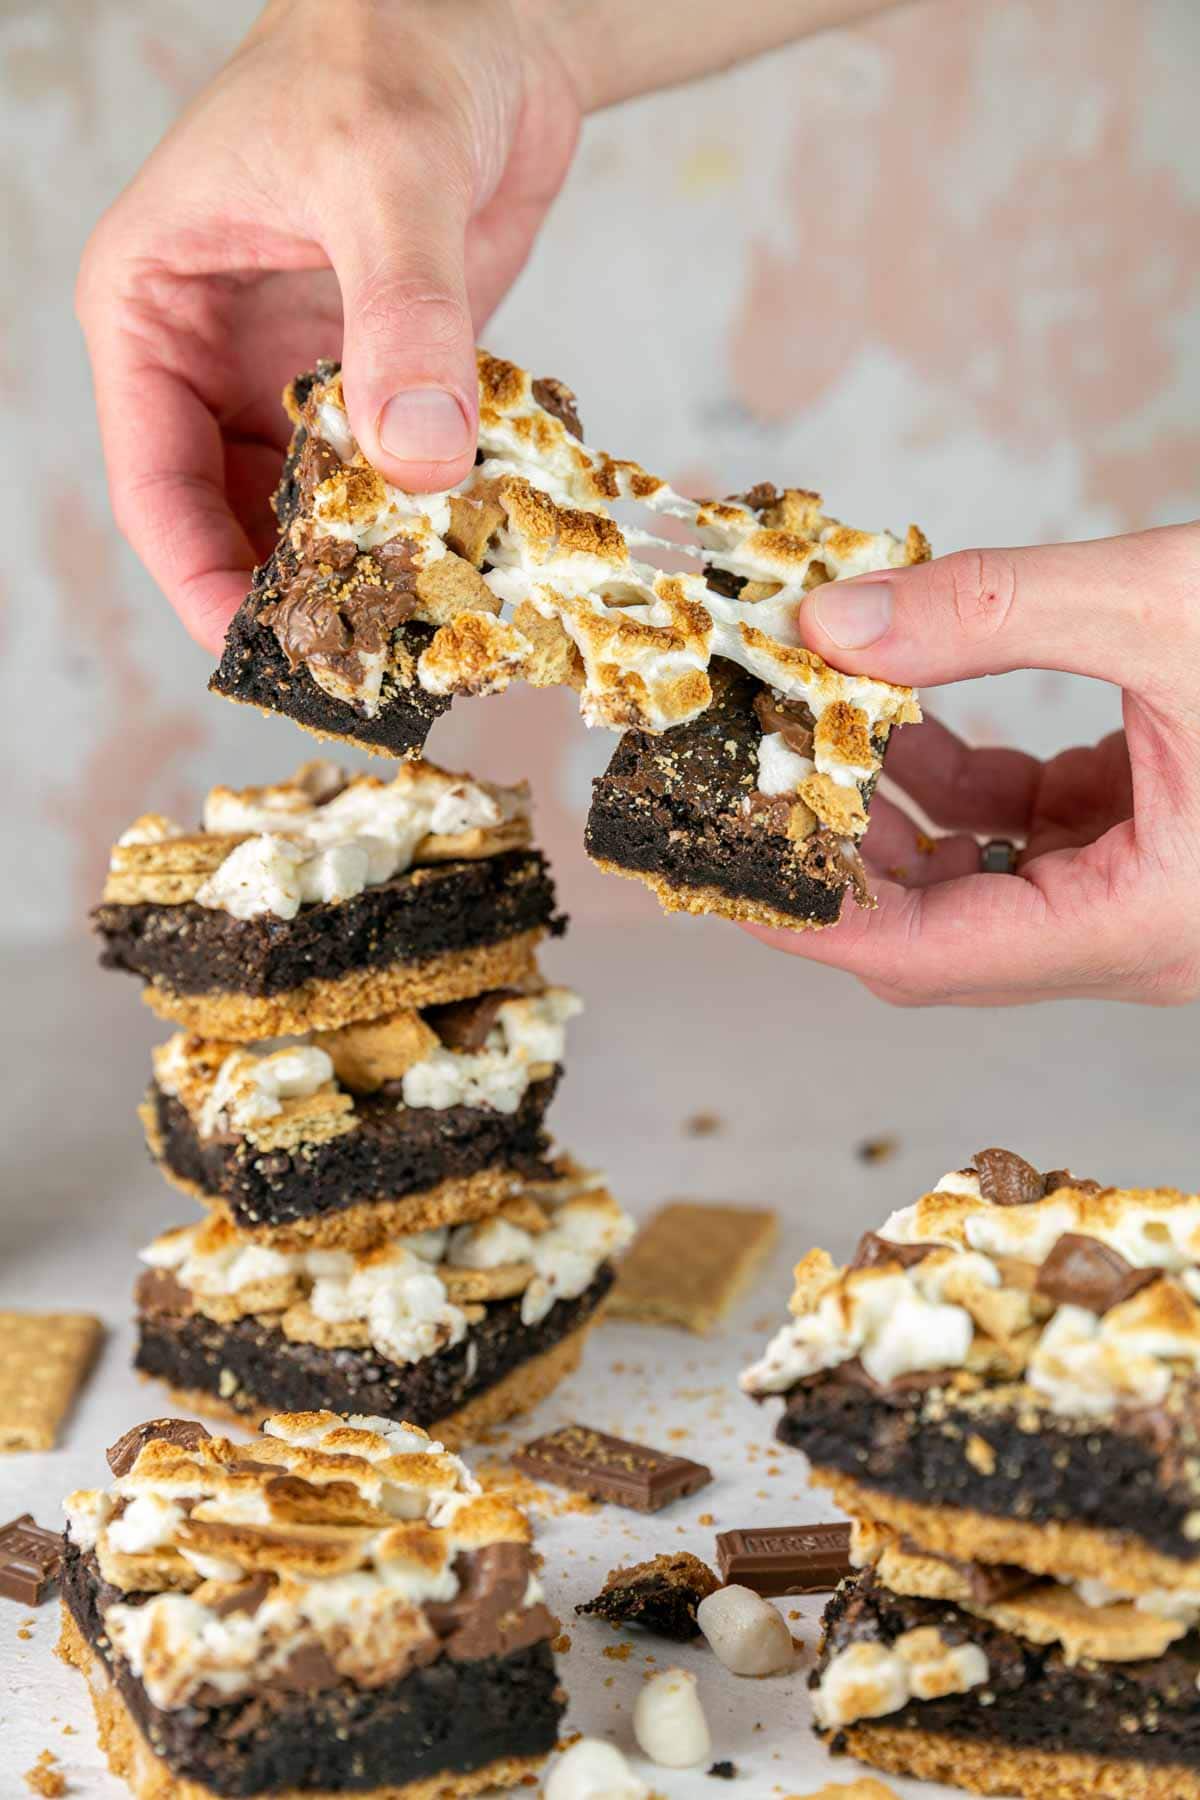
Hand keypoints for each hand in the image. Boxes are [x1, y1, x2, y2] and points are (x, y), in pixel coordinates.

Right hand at [76, 0, 581, 653]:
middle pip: (229, 520)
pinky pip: (388, 479)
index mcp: (153, 309)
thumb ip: (401, 311)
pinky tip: (465, 568)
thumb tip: (418, 462)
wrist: (486, 19)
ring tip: (418, 637)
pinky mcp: (378, 382)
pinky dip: (420, 526)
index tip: (264, 655)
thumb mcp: (384, 169)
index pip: (153, 482)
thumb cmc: (390, 49)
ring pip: (309, 513)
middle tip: (361, 670)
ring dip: (360, 571)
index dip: (201, 581)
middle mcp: (213, 359)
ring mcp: (295, 376)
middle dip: (289, 595)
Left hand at [746, 523, 1199, 1005]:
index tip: (720, 860)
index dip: (807, 914)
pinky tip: (899, 718)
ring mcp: (1130, 896)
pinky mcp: (1133, 848)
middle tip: (749, 773)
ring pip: (966, 886)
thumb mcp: (1162, 608)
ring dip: (885, 810)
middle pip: (933, 931)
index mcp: (1140, 922)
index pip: (926, 956)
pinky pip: (1011, 837)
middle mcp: (1131, 935)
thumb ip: (992, 615)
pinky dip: (947, 784)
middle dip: (833, 850)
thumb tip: (835, 625)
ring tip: (812, 729)